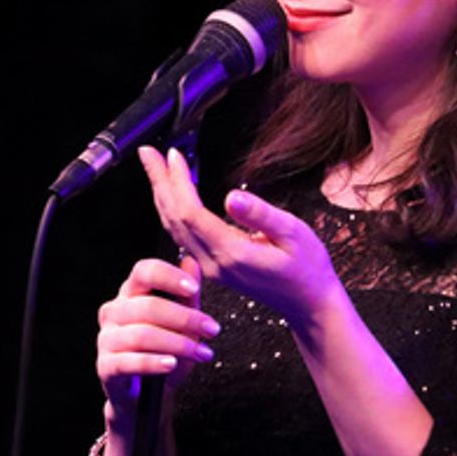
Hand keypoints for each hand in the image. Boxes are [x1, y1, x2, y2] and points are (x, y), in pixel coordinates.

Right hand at [95, 253, 219, 425]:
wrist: (147, 397)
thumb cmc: (164, 353)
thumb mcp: (183, 324)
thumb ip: (187, 295)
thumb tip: (191, 262)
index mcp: (130, 294)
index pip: (143, 271)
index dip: (168, 276)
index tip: (193, 288)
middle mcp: (114, 312)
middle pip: (147, 306)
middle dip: (185, 318)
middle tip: (212, 329)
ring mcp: (106, 339)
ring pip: (142, 335)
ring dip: (177, 344)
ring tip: (201, 353)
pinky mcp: (105, 366)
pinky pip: (129, 361)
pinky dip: (154, 362)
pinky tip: (172, 364)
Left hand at [139, 146, 344, 329]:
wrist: (309, 303)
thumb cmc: (308, 267)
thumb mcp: (294, 233)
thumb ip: (260, 215)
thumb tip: (231, 196)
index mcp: (232, 253)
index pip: (190, 213)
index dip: (177, 183)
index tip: (172, 155)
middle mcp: (214, 263)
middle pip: (174, 219)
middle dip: (159, 183)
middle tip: (147, 152)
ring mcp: (211, 268)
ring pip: (175, 228)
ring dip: (163, 195)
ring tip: (155, 168)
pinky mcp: (213, 267)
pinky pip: (184, 236)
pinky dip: (174, 210)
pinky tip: (174, 194)